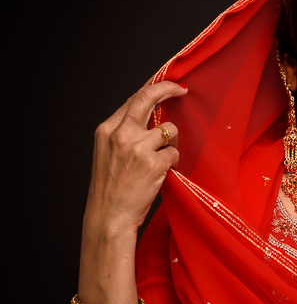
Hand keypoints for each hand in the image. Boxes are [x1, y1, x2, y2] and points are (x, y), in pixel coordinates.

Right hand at [84, 81, 186, 237]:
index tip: (167, 86)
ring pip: (169, 130)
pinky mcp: (153, 163)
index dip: (153, 89)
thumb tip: (151, 118)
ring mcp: (137, 148)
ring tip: (160, 161)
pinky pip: (174, 153)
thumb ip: (125, 134)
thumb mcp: (108, 154)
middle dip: (168, 89)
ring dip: (171, 143)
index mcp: (107, 130)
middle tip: (182, 90)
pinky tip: (160, 174)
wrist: (109, 216)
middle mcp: (121, 134)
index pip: (133, 99)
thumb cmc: (111, 189)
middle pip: (148, 98)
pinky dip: (172, 163)